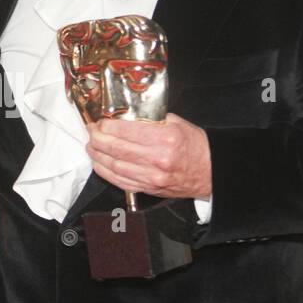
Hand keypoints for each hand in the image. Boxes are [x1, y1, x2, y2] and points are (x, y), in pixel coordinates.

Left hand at [85, 113, 211, 198]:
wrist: (210, 172)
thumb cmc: (195, 147)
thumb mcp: (177, 123)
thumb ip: (151, 118)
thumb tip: (127, 114)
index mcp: (164, 139)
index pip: (125, 131)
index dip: (107, 126)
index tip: (100, 121)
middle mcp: (156, 159)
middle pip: (115, 149)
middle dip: (97, 138)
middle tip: (92, 131)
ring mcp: (151, 177)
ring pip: (113, 166)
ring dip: (97, 155)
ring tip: (92, 145)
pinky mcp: (148, 188)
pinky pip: (119, 181)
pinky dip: (105, 172)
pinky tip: (99, 163)